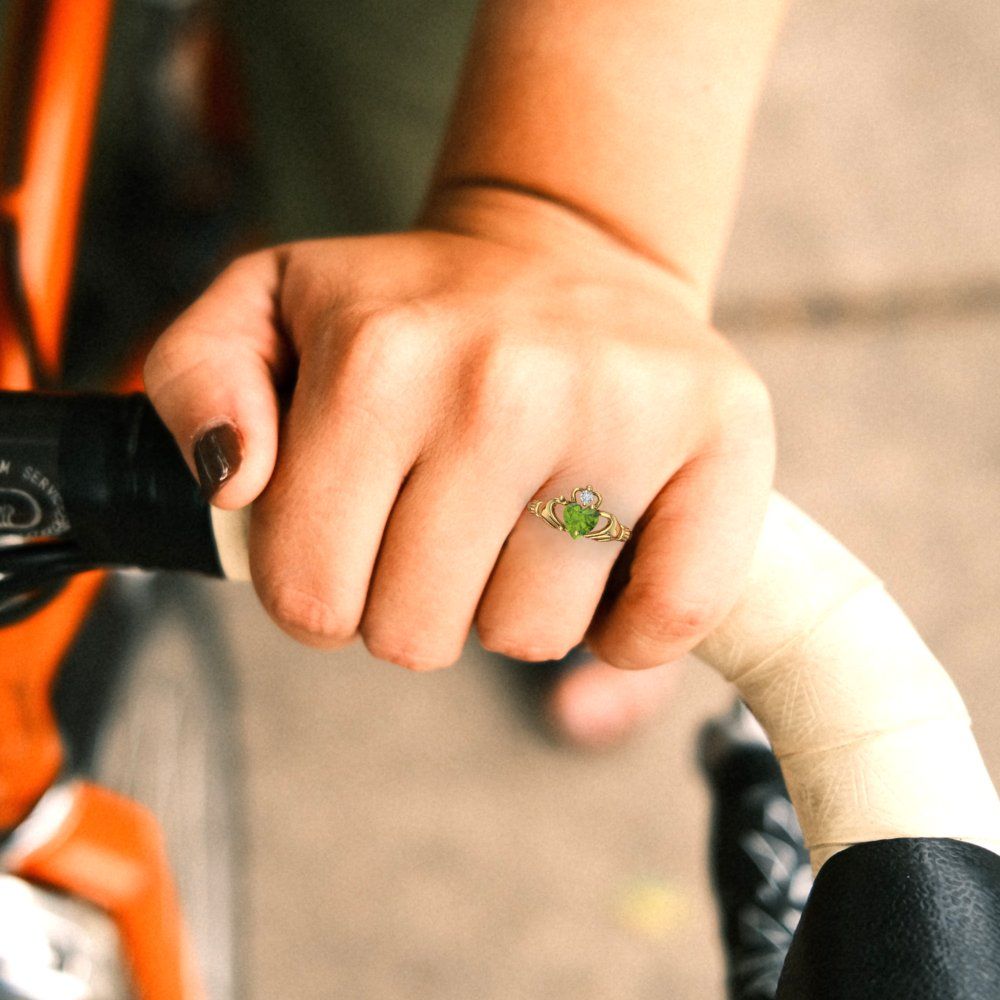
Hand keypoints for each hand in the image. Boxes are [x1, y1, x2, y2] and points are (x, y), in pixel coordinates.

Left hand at [144, 187, 774, 669]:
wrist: (569, 259)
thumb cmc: (416, 311)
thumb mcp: (269, 308)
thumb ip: (195, 380)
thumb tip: (235, 482)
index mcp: (380, 359)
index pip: (310, 595)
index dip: (318, 594)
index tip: (348, 546)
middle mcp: (507, 384)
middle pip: (416, 636)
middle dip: (411, 605)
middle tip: (440, 527)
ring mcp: (626, 413)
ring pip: (531, 639)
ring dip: (511, 604)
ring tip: (522, 518)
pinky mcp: (725, 446)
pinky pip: (658, 626)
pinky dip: (626, 629)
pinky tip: (606, 563)